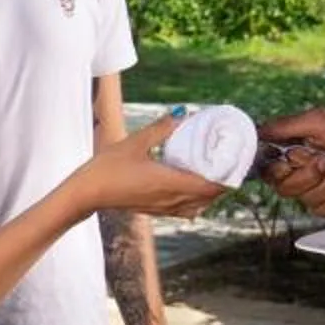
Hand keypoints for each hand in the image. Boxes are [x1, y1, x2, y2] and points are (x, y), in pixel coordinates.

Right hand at [73, 113, 229, 220]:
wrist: (88, 193)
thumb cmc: (108, 167)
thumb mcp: (135, 142)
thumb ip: (161, 128)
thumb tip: (182, 113)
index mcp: (170, 183)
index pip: (210, 186)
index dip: (227, 178)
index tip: (237, 165)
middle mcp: (171, 200)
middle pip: (208, 197)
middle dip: (222, 184)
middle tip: (229, 166)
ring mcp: (163, 208)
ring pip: (198, 206)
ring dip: (209, 194)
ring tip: (213, 176)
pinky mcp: (155, 211)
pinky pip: (185, 210)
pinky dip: (196, 201)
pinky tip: (191, 188)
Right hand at [255, 106, 324, 216]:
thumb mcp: (318, 121)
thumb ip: (284, 126)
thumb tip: (254, 131)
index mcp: (296, 148)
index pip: (269, 168)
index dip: (277, 169)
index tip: (290, 159)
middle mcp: (305, 170)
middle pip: (283, 187)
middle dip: (307, 174)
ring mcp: (321, 188)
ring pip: (305, 199)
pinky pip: (323, 209)